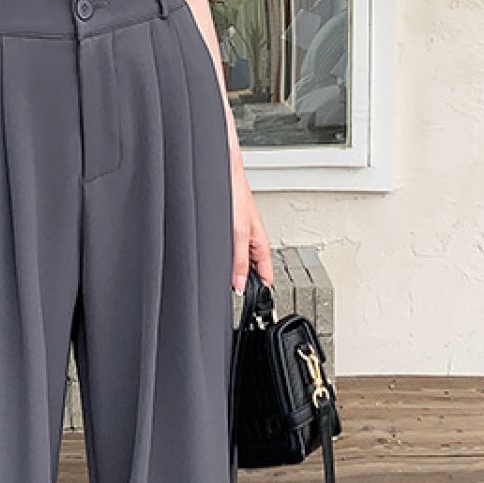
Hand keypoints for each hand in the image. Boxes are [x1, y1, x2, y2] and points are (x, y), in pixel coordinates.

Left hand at [231, 159, 273, 292]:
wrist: (222, 174)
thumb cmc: (234, 194)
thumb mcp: (237, 233)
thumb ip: (239, 260)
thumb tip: (239, 285)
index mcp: (260, 245)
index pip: (265, 278)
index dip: (259, 294)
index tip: (251, 308)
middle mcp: (252, 243)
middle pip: (252, 273)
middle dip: (244, 286)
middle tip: (234, 301)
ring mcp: (241, 238)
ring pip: (240, 263)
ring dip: (234, 273)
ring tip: (226, 285)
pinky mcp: (230, 232)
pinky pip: (231, 254)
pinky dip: (226, 261)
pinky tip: (218, 265)